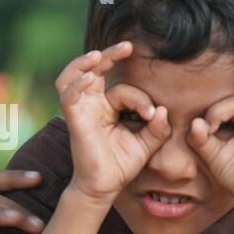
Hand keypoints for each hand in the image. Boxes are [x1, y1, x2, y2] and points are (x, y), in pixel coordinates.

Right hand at [56, 41, 171, 204]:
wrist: (105, 187)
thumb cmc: (122, 165)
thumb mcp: (147, 144)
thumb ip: (158, 128)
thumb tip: (164, 110)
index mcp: (109, 107)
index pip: (124, 91)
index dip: (141, 100)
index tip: (153, 116)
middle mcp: (93, 104)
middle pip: (95, 70)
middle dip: (110, 55)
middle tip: (128, 45)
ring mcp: (82, 110)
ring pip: (74, 76)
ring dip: (84, 62)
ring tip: (99, 54)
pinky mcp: (74, 120)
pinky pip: (69, 96)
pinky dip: (77, 84)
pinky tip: (89, 76)